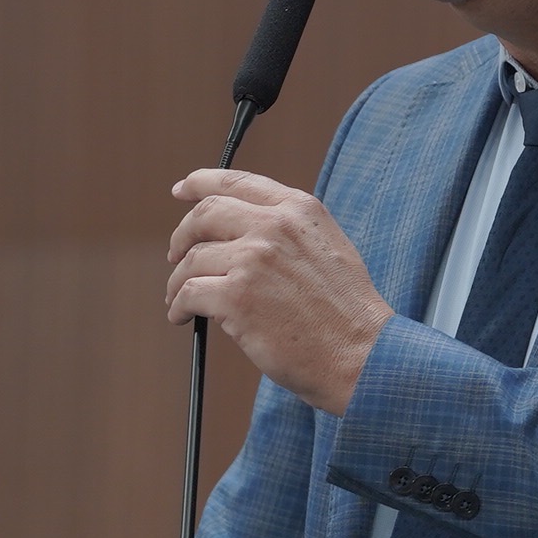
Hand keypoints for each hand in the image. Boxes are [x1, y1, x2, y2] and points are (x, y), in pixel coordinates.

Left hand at [165, 169, 393, 413]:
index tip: (181, 190)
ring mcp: (253, 260)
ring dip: (178, 281)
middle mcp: (273, 226)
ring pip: (192, 260)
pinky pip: (189, 293)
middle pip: (205, 215)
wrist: (362, 354)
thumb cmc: (347, 313)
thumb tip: (242, 234)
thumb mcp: (329, 248)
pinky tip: (183, 317)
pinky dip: (178, 306)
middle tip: (175, 255)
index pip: (236, 182)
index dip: (200, 183)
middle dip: (182, 235)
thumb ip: (289, 230)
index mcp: (298, 210)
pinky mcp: (236, 297)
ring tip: (179, 299)